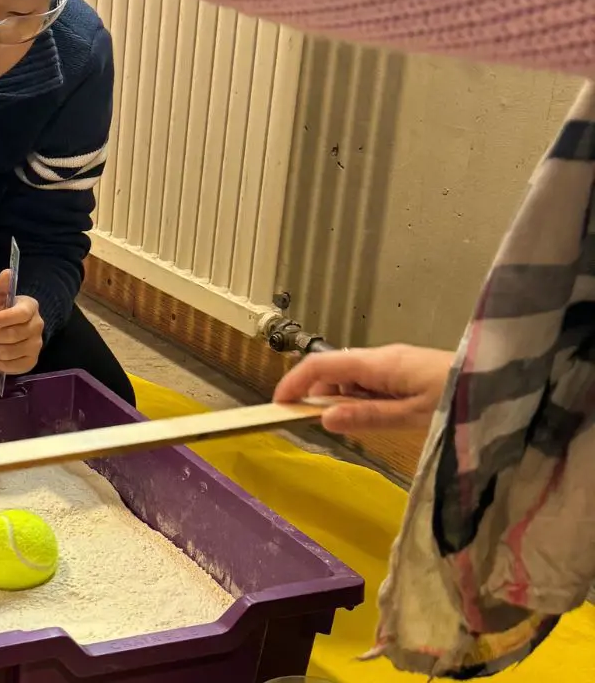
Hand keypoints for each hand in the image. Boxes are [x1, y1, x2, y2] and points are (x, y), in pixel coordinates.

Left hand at [0, 270, 42, 374]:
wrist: (4, 332)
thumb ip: (0, 287)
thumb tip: (7, 272)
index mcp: (30, 307)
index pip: (21, 314)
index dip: (3, 318)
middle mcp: (38, 326)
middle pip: (15, 335)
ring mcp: (36, 346)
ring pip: (11, 352)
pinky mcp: (31, 362)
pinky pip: (13, 367)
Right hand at [272, 344, 454, 433]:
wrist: (504, 382)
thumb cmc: (459, 398)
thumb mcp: (413, 416)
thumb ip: (368, 417)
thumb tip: (324, 419)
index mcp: (378, 363)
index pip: (321, 364)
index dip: (294, 382)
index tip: (277, 405)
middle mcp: (382, 356)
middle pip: (333, 368)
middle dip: (316, 393)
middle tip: (314, 424)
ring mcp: (394, 360)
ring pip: (352, 375)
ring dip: (341, 397)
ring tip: (352, 425)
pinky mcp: (406, 368)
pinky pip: (370, 379)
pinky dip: (360, 396)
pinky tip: (374, 416)